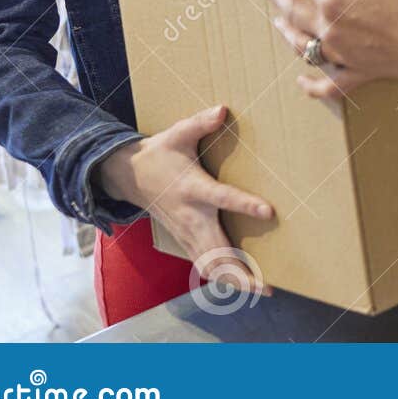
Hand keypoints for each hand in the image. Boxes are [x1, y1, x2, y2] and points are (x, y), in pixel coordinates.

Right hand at [98, 105, 272, 293]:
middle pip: (217, 248)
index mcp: (194, 188)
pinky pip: (204, 263)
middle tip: (267, 283)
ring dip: (234, 279)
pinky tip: (243, 285)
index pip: (223, 197)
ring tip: (263, 290)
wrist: (128, 176)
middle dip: (240, 268)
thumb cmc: (160, 152)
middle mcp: (191, 216)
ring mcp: (186, 232)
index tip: (269, 212)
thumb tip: (223, 108)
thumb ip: (201, 123)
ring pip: (210, 263)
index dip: (245, 205)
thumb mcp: (178, 133)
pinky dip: (222, 277)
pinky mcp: (184, 239)